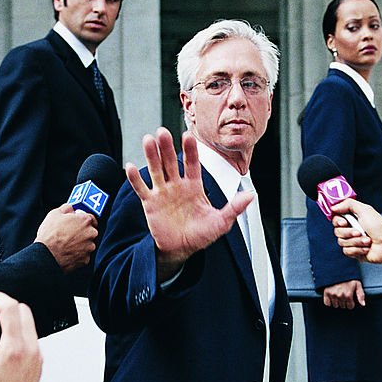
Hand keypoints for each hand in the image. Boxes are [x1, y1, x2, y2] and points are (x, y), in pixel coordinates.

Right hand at [0, 291, 41, 381]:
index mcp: (15, 347)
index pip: (10, 306)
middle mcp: (31, 348)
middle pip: (23, 310)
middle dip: (5, 305)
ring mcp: (37, 355)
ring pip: (29, 323)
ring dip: (12, 318)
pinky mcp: (38, 362)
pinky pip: (31, 337)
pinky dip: (18, 332)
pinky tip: (3, 342)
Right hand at [35, 204, 97, 271]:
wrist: (46, 254)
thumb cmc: (50, 234)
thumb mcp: (55, 214)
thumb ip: (67, 208)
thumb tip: (71, 208)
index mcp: (85, 220)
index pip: (91, 217)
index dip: (83, 219)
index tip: (78, 221)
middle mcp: (91, 233)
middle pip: (90, 231)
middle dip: (82, 232)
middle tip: (70, 233)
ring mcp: (89, 247)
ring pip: (88, 244)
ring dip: (80, 243)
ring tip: (67, 244)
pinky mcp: (86, 259)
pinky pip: (84, 255)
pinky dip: (78, 254)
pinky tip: (68, 252)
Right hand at [127, 128, 252, 278]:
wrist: (181, 249)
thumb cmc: (201, 235)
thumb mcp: (221, 223)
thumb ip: (234, 208)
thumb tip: (251, 196)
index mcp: (194, 186)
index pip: (192, 163)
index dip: (190, 150)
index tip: (188, 136)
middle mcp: (177, 185)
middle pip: (171, 162)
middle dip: (167, 147)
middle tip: (162, 131)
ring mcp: (163, 193)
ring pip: (156, 170)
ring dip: (151, 155)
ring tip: (148, 140)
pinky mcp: (150, 203)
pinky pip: (141, 188)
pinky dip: (135, 178)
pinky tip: (130, 166)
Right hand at [322, 279, 364, 308]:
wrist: (337, 269)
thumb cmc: (349, 277)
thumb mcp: (357, 284)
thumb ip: (361, 295)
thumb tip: (363, 304)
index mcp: (348, 295)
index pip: (350, 307)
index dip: (351, 303)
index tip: (350, 298)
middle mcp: (340, 296)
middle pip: (343, 306)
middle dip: (344, 302)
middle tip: (344, 295)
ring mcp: (333, 294)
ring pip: (335, 305)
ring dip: (337, 302)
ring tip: (338, 295)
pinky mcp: (326, 292)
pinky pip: (327, 303)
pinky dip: (329, 302)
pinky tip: (332, 297)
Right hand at [332, 199, 381, 262]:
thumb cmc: (380, 228)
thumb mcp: (365, 210)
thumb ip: (348, 204)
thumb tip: (334, 207)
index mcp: (353, 218)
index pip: (336, 218)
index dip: (337, 221)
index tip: (344, 222)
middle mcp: (352, 229)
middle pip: (337, 231)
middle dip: (349, 232)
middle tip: (359, 231)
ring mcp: (352, 241)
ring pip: (341, 242)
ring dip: (356, 241)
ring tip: (367, 240)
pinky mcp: (354, 251)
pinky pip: (346, 251)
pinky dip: (357, 249)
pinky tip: (366, 248)